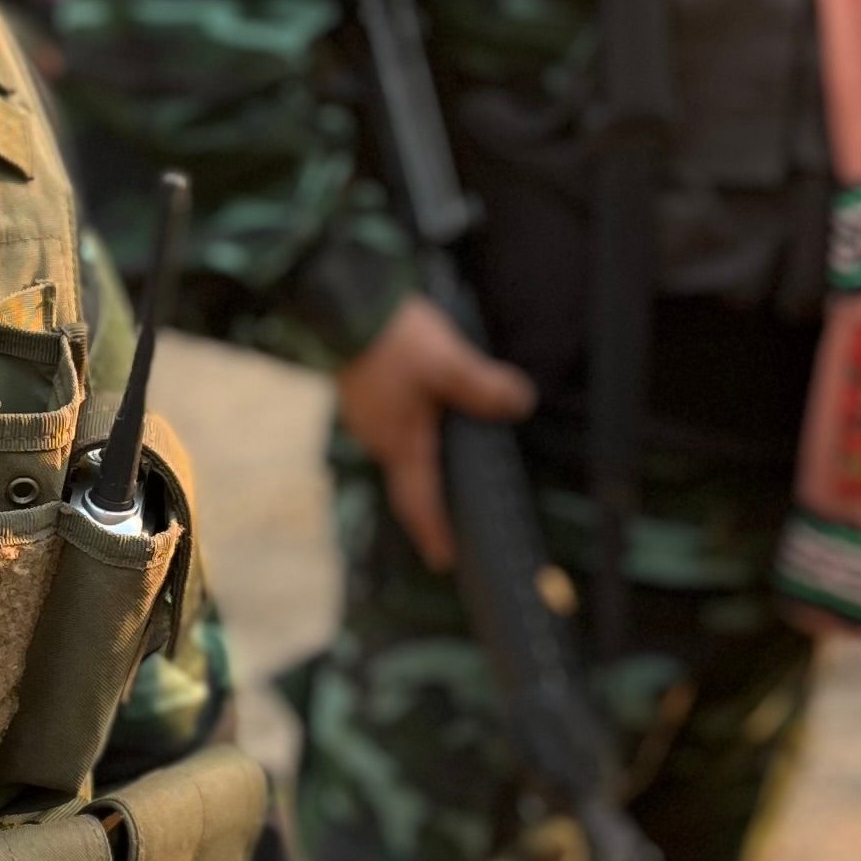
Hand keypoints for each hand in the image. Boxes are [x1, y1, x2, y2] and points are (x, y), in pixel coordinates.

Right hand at [335, 291, 534, 572]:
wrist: (340, 300)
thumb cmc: (392, 339)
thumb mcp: (449, 363)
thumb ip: (484, 388)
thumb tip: (520, 403)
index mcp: (400, 442)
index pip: (420, 502)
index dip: (434, 533)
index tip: (444, 560)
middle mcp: (377, 435)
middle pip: (408, 477)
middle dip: (429, 496)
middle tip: (451, 512)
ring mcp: (363, 412)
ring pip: (398, 444)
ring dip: (420, 454)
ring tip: (444, 454)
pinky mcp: (358, 389)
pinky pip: (390, 419)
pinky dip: (410, 425)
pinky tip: (424, 408)